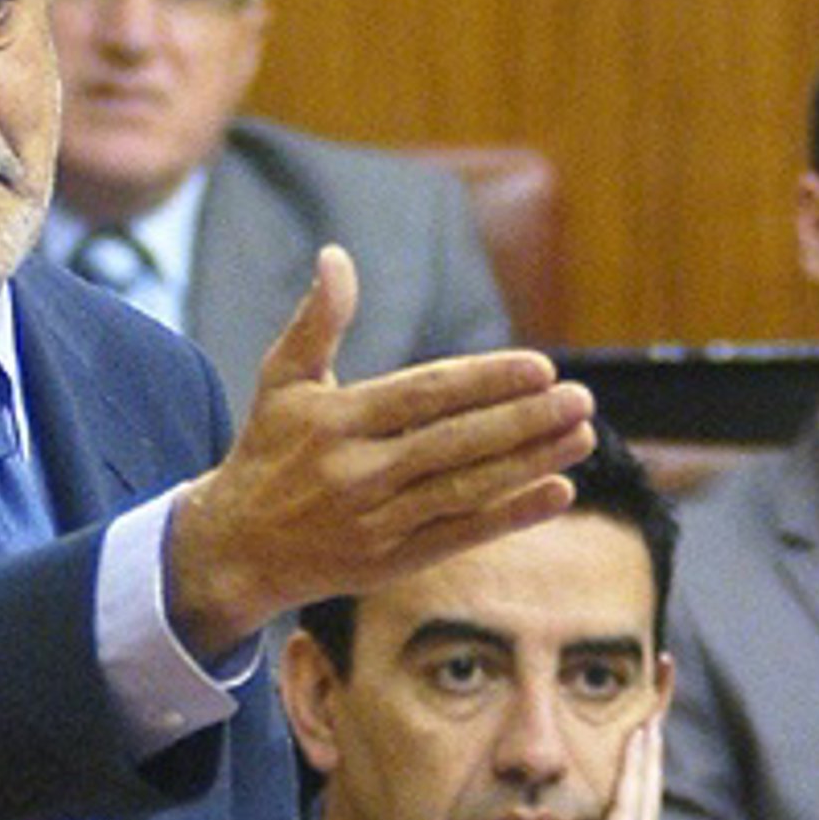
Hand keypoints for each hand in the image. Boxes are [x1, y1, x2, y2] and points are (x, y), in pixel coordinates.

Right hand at [165, 246, 594, 659]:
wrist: (235, 549)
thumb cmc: (267, 452)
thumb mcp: (282, 381)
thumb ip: (317, 321)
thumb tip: (335, 256)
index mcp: (335, 422)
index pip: (424, 396)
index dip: (485, 382)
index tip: (540, 368)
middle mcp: (356, 473)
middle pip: (454, 444)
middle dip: (523, 421)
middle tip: (581, 399)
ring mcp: (375, 522)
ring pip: (466, 490)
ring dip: (530, 463)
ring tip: (583, 436)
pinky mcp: (389, 563)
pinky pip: (461, 534)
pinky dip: (512, 515)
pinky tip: (559, 491)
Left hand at [434, 716, 664, 819]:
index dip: (630, 789)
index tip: (632, 749)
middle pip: (641, 816)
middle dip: (649, 767)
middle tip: (656, 716)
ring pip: (643, 810)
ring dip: (649, 761)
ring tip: (652, 719)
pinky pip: (631, 814)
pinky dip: (638, 775)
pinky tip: (640, 739)